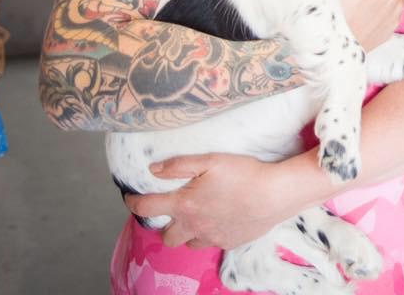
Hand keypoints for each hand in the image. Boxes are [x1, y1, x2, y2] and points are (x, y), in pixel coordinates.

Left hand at [125, 153, 300, 249]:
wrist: (274, 195)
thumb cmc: (243, 173)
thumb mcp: (210, 160)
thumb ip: (179, 165)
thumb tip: (153, 170)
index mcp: (185, 204)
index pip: (147, 207)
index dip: (133, 202)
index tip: (130, 198)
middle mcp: (193, 225)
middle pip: (165, 236)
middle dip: (163, 225)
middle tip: (170, 212)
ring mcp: (210, 237)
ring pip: (187, 243)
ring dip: (185, 233)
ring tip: (193, 219)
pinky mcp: (227, 243)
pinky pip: (209, 243)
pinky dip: (208, 234)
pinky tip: (219, 220)